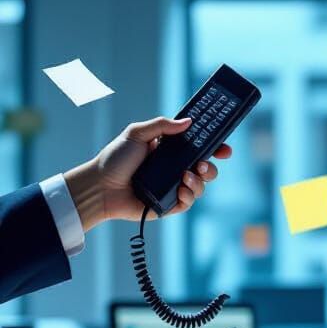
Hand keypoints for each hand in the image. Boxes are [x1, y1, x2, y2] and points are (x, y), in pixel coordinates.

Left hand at [63, 116, 232, 231]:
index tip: (224, 148)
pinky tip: (180, 190)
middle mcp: (174, 169)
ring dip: (199, 182)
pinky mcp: (169, 205)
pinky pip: (188, 202)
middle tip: (203, 165)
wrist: (100, 186)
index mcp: (169, 151)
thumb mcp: (136, 134)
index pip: (197, 148)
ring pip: (200, 186)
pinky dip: (188, 196)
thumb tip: (188, 122)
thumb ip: (161, 126)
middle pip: (205, 168)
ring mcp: (173, 187)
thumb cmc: (115, 159)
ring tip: (185, 177)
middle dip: (211, 167)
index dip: (214, 148)